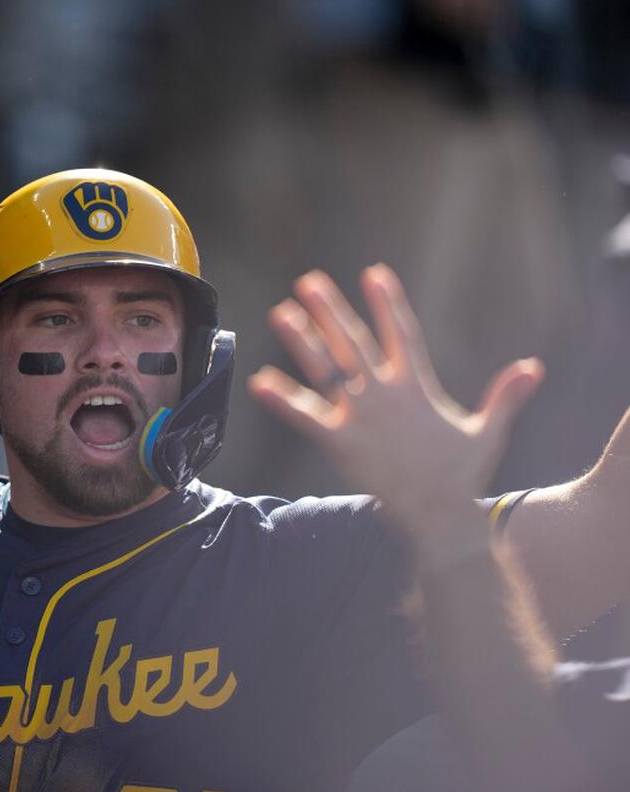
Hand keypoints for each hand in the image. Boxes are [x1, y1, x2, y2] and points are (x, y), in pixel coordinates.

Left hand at [247, 264, 541, 527]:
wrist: (440, 517)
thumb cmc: (463, 477)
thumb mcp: (488, 432)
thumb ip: (504, 397)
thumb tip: (533, 367)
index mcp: (416, 387)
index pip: (401, 333)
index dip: (387, 302)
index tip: (374, 273)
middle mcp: (385, 395)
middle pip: (352, 342)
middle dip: (330, 310)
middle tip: (308, 281)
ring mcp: (360, 417)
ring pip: (326, 369)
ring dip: (302, 340)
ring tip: (281, 313)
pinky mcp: (340, 442)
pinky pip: (305, 417)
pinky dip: (282, 400)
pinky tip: (259, 382)